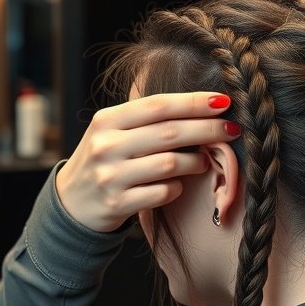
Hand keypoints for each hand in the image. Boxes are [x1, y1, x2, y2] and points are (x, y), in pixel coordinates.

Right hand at [56, 93, 240, 231]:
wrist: (71, 204)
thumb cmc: (105, 161)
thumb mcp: (113, 132)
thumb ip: (147, 120)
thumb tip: (202, 107)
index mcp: (107, 120)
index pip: (159, 106)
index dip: (194, 102)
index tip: (224, 101)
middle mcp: (107, 145)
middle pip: (170, 133)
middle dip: (208, 129)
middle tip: (232, 129)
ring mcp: (111, 176)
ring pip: (170, 163)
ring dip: (196, 161)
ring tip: (204, 161)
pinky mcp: (118, 204)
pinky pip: (164, 192)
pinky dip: (178, 187)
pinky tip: (178, 185)